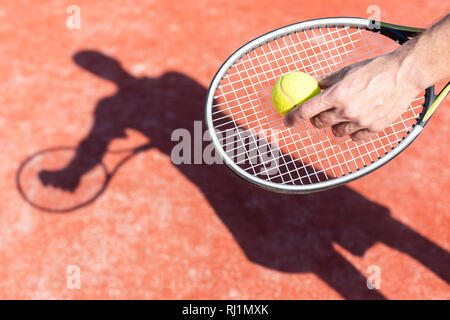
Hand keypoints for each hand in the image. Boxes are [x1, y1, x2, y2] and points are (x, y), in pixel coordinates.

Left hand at [284, 53, 421, 140]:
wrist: (405, 74)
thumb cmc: (373, 69)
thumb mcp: (345, 71)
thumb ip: (324, 81)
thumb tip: (305, 82)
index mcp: (337, 94)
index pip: (306, 111)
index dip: (293, 118)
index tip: (286, 121)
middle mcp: (347, 110)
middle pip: (320, 123)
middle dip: (316, 119)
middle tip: (320, 114)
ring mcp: (361, 121)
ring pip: (337, 132)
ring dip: (335, 125)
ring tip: (344, 113)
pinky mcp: (374, 128)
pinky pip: (354, 137)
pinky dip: (353, 131)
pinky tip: (357, 120)